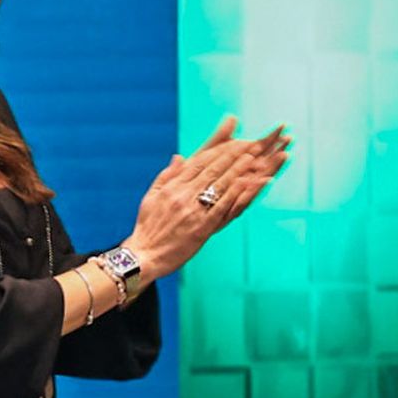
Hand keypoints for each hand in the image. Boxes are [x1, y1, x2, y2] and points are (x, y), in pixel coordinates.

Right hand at [125, 116, 291, 278]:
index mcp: (172, 187)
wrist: (144, 255)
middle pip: (212, 171)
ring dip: (238, 171)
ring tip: (253, 159)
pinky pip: (222, 208)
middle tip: (248, 144)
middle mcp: (183, 196)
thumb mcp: (151, 197)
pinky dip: (236, 195)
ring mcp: (193, 212)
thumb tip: (180, 156)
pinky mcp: (202, 228)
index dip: (217, 151)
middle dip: (231, 156)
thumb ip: (167, 176)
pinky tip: (247, 185)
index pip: (198, 163)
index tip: (232, 141)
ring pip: (219, 186)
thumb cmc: (148, 228)